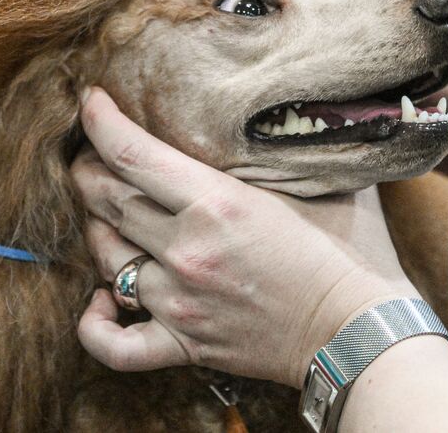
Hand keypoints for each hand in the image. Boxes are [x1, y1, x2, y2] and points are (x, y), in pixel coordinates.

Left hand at [72, 87, 417, 387]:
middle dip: (90, 170)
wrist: (358, 330)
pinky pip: (115, 344)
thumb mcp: (312, 184)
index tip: (90, 102)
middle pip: (107, 200)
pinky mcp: (184, 344)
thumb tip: (275, 110)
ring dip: (98, 229)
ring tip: (106, 213)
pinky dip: (94, 323)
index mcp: (218, 203)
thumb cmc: (348, 251)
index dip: (99, 122)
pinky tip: (99, 300)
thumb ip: (278, 151)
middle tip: (92, 155)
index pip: (132, 154)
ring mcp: (179, 301)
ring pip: (107, 257)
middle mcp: (188, 250)